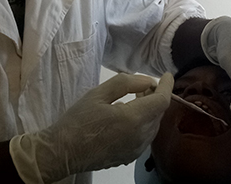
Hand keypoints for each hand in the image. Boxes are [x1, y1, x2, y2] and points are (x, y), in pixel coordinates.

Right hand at [9, 72, 172, 183]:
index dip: (167, 85)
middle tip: (143, 86)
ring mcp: (136, 149)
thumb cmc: (77, 121)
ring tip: (135, 99)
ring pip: (153, 125)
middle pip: (159, 113)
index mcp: (133, 119)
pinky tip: (127, 117)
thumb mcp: (98, 94)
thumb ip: (126, 83)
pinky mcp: (130, 156)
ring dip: (150, 110)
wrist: (62, 152)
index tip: (167, 75)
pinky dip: (143, 123)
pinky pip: (145, 136)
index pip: (162, 100)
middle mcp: (140, 137)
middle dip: (156, 96)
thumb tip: (147, 80)